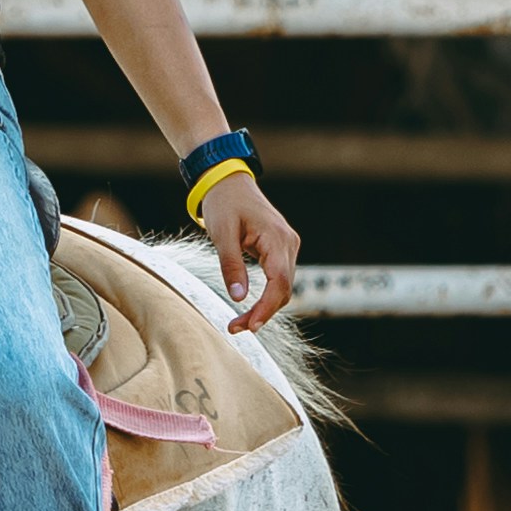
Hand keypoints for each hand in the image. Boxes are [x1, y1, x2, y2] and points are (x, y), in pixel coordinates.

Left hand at [201, 172, 299, 329]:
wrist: (228, 182)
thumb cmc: (223, 203)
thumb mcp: (222, 234)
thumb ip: (231, 265)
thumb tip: (239, 298)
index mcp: (277, 238)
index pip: (280, 282)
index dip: (267, 307)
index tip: (251, 326)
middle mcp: (289, 243)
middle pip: (284, 289)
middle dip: (263, 312)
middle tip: (235, 328)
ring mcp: (287, 246)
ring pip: (283, 287)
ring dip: (265, 307)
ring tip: (239, 322)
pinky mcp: (281, 250)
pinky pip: (279, 278)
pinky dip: (266, 296)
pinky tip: (250, 308)